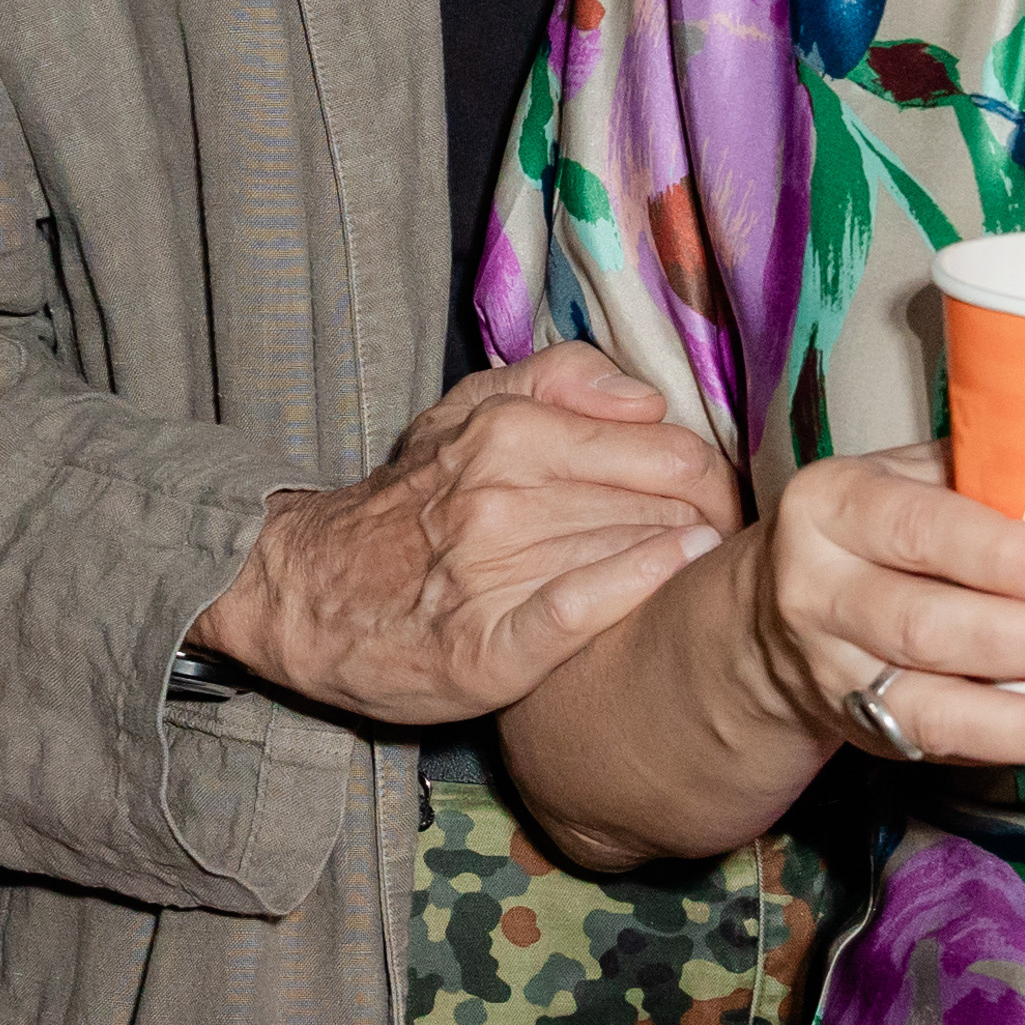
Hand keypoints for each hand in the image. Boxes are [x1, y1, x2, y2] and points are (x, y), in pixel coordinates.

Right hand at [190, 344, 738, 726]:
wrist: (305, 591)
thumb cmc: (407, 503)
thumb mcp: (465, 407)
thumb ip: (559, 378)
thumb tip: (647, 397)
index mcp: (508, 430)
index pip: (669, 446)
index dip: (711, 477)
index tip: (714, 505)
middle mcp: (500, 491)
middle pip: (667, 499)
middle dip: (712, 519)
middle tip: (720, 544)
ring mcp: (490, 570)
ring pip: (637, 547)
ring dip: (681, 558)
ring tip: (698, 574)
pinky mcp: (484, 646)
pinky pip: (581, 607)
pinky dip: (634, 586)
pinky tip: (671, 577)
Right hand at [735, 442, 1024, 774]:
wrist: (775, 614)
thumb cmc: (874, 530)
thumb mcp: (904, 478)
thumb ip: (981, 475)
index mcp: (833, 506)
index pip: (916, 528)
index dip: (1000, 553)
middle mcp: (819, 592)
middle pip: (928, 626)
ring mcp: (836, 674)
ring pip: (936, 706)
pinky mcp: (866, 732)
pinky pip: (948, 746)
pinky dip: (1023, 743)